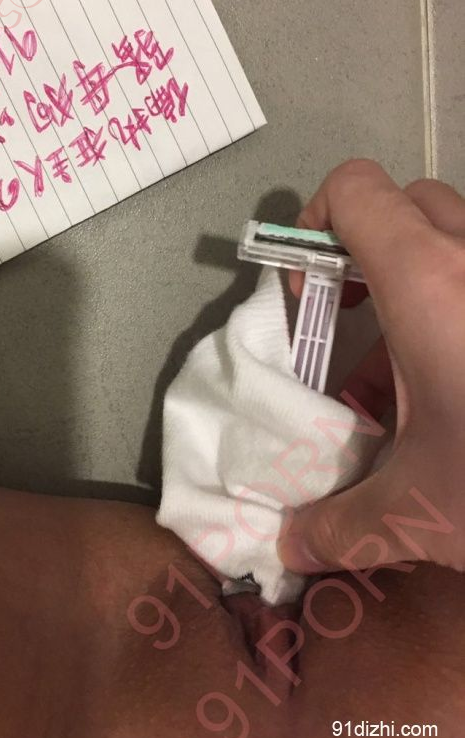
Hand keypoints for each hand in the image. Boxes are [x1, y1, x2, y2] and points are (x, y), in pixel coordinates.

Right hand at [277, 159, 464, 575]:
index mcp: (426, 280)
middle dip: (369, 250)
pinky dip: (464, 298)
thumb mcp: (420, 512)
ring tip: (419, 352)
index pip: (354, 190)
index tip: (313, 296)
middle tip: (362, 320)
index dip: (315, 228)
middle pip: (406, 202)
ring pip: (460, 232)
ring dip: (423, 273)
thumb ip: (341, 526)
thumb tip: (291, 548)